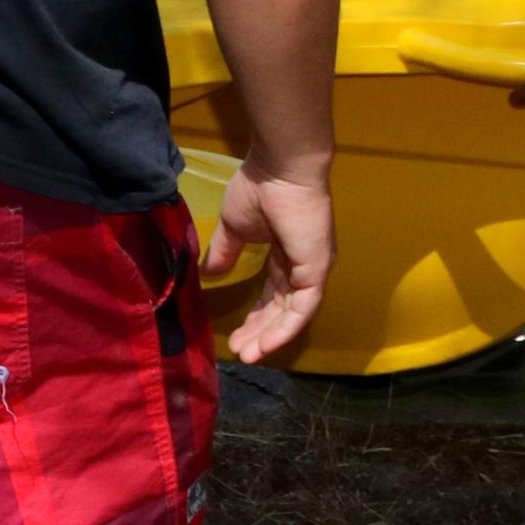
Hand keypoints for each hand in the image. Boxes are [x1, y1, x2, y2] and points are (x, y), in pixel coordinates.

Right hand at [207, 163, 332, 364]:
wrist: (280, 169)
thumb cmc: (259, 189)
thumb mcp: (234, 227)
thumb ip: (224, 252)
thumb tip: (208, 273)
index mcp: (285, 255)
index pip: (272, 294)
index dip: (255, 316)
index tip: (234, 334)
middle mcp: (302, 266)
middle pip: (281, 309)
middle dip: (260, 332)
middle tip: (239, 351)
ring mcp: (312, 270)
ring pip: (292, 314)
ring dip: (271, 336)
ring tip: (248, 355)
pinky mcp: (315, 271)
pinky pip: (302, 308)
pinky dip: (285, 328)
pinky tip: (266, 344)